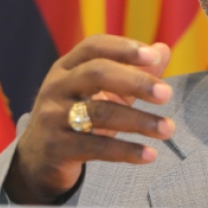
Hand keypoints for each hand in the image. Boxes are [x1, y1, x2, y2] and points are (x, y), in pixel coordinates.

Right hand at [5, 35, 173, 203]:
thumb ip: (133, 73)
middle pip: (96, 73)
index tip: (154, 57)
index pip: (94, 46)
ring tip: (168, 129)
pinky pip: (96, 147)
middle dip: (135, 81)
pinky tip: (149, 155)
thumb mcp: (102, 93)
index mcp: (67, 67)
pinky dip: (126, 151)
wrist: (38, 160)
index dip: (124, 48)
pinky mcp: (56, 147)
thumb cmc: (77, 118)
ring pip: (99, 113)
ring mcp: (53, 116)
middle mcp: (56, 86)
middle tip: (166, 94)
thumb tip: (163, 50)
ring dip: (139, 121)